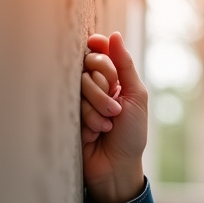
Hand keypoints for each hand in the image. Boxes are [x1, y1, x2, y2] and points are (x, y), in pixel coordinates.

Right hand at [82, 32, 148, 202]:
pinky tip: (95, 134)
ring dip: (98, 109)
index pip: (98, 51)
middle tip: (116, 111)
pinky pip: (73, 106)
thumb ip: (125, 65)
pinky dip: (89, 121)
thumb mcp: (136, 97)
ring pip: (79, 86)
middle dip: (104, 89)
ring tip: (107, 126)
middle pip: (88, 66)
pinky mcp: (67, 115)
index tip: (104, 60)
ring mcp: (78, 100)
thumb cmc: (131, 134)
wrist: (117, 167)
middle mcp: (93, 86)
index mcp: (112, 78)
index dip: (100, 53)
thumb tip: (114, 35)